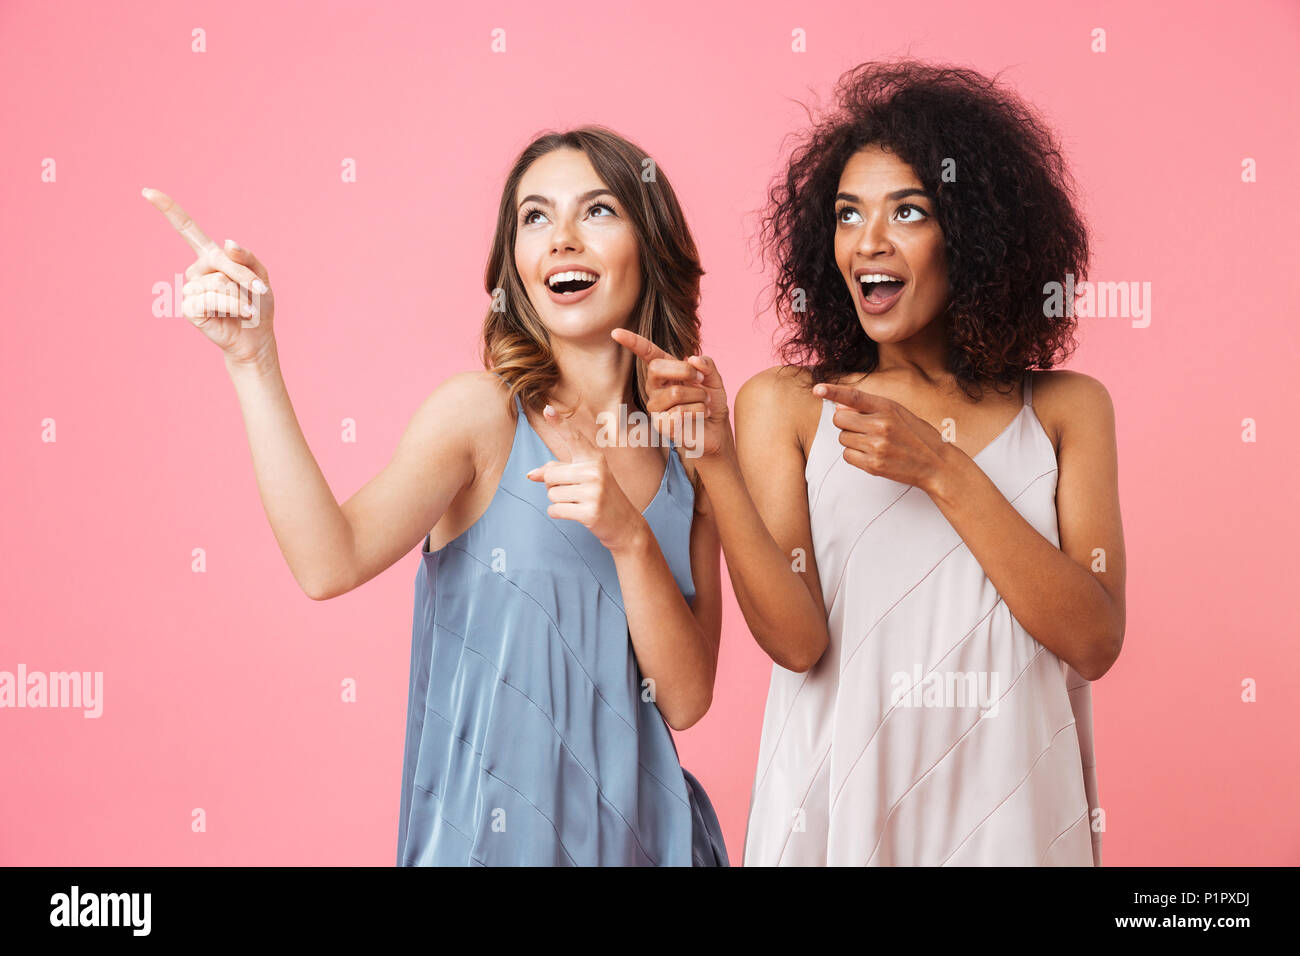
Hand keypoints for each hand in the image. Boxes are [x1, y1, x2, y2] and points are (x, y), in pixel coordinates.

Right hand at [142, 187, 276, 368]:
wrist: (257, 335)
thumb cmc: (257, 303)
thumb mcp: (260, 274)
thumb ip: (245, 257)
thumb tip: (226, 243)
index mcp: (210, 257)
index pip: (187, 229)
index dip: (168, 209)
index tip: (147, 191)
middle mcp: (196, 270)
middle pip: (219, 260)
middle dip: (244, 276)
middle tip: (258, 290)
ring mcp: (190, 289)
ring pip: (219, 282)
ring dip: (240, 296)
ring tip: (243, 308)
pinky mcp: (189, 308)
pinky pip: (213, 299)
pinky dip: (233, 306)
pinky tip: (237, 315)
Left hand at [525, 403, 647, 552]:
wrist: (625, 524)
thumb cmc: (600, 496)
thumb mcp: (583, 478)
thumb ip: (558, 471)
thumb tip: (531, 475)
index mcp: (594, 458)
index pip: (573, 438)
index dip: (558, 423)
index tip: (547, 408)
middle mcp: (595, 471)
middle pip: (550, 473)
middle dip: (553, 485)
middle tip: (574, 492)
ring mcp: (594, 491)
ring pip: (551, 493)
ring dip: (559, 501)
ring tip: (579, 502)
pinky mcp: (590, 511)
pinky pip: (555, 510)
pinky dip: (560, 514)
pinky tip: (577, 514)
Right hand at [610, 328, 728, 458]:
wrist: (716, 426)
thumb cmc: (710, 399)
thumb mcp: (713, 377)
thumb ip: (706, 365)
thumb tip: (693, 359)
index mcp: (664, 370)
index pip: (646, 353)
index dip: (632, 342)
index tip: (616, 332)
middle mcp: (654, 386)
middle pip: (657, 368)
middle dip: (685, 370)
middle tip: (700, 380)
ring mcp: (655, 406)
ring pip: (675, 392)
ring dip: (699, 396)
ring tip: (704, 403)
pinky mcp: (660, 424)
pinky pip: (679, 412)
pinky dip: (698, 411)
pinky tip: (699, 415)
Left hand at [812, 382, 954, 494]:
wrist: (937, 464)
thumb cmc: (917, 436)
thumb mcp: (898, 414)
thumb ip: (870, 408)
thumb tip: (839, 407)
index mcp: (888, 407)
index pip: (854, 396)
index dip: (833, 391)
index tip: (817, 388)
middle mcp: (881, 425)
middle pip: (839, 419)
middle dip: (845, 423)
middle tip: (862, 428)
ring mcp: (876, 446)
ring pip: (842, 438)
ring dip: (851, 440)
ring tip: (873, 443)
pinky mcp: (873, 465)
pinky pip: (847, 456)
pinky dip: (854, 456)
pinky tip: (871, 455)